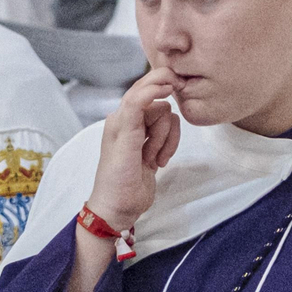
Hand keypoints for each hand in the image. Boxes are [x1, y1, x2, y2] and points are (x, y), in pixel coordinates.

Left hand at [86, 67, 184, 231]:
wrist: (119, 209)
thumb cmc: (116, 180)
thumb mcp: (125, 145)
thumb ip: (136, 114)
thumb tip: (151, 87)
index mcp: (119, 118)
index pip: (140, 90)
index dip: (159, 83)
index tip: (175, 85)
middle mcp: (129, 122)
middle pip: (159, 106)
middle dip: (162, 127)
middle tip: (153, 148)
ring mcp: (142, 135)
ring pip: (168, 121)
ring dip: (165, 141)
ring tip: (152, 159)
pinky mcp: (153, 146)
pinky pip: (171, 135)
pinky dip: (169, 148)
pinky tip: (158, 163)